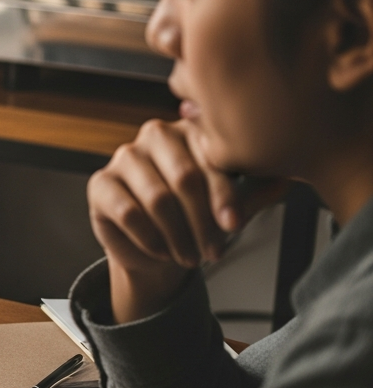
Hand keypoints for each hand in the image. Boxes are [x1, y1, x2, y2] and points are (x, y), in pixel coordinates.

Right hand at [87, 119, 284, 320]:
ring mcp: (124, 157)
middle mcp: (156, 135)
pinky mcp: (100, 184)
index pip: (211, 159)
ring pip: (156, 198)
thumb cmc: (196, 218)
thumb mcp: (231, 206)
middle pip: (184, 177)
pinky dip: (149, 238)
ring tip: (189, 257)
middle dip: (201, 221)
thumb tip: (287, 178)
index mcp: (191, 130)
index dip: (224, 196)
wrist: (156, 249)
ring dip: (177, 235)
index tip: (234, 227)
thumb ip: (256, 190)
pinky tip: (161, 251)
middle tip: (213, 252)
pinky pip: (128, 212)